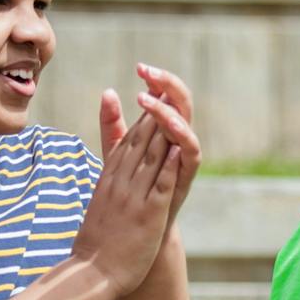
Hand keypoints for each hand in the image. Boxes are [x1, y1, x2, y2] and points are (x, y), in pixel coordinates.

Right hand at [72, 98, 179, 298]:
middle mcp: (120, 183)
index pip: (127, 142)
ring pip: (152, 156)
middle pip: (140, 141)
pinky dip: (172, 165)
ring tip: (176, 107)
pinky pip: (161, 184)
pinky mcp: (148, 214)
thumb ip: (102, 181)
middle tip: (167, 89)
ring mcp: (134, 197)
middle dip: (155, 113)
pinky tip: (181, 147)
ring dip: (165, 130)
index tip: (153, 98)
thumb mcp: (96, 203)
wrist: (91, 273)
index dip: (142, 118)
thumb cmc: (94, 244)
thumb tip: (102, 167)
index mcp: (108, 180)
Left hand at [128, 62, 200, 227]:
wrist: (137, 231)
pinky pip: (191, 155)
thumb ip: (113, 125)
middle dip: (167, 86)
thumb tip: (109, 92)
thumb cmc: (131, 191)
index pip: (165, 97)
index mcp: (163, 132)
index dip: (156, 81)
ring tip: (153, 102)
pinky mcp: (185, 178)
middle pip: (181, 105)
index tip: (140, 67)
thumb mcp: (117, 154)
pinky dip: (183, 141)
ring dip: (171, 112)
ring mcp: (183, 160)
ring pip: (186, 127)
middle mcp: (177, 141)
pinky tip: (169, 129)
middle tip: (150, 73)